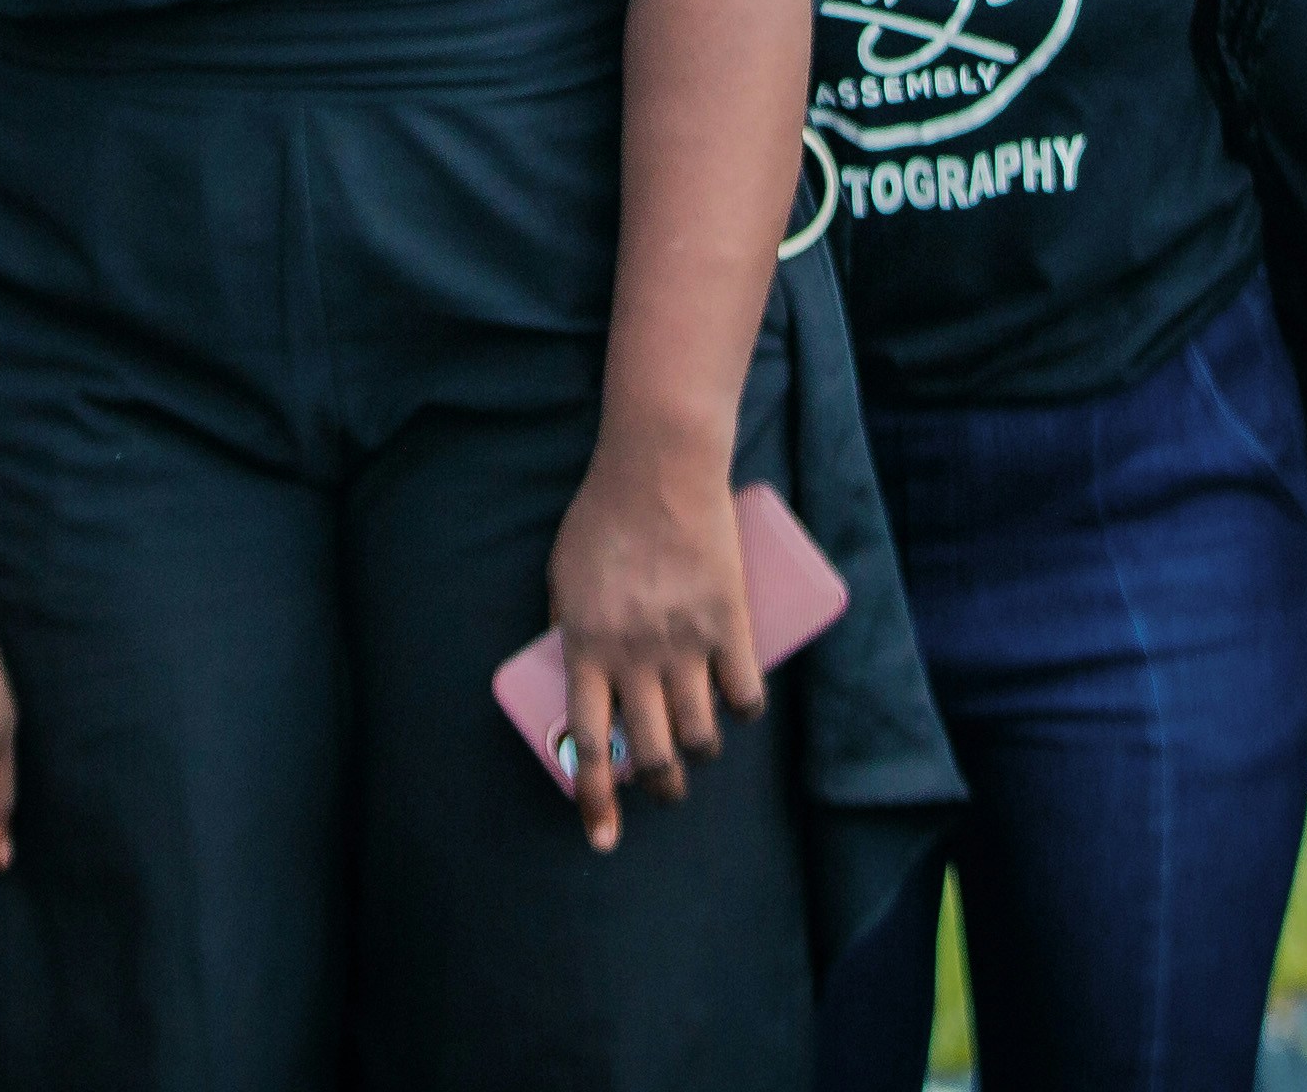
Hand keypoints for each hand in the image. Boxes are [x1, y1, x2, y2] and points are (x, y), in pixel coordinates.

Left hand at [545, 436, 762, 854]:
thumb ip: (569, 623)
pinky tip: (739, 708)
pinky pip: (744, 693)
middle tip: (666, 788)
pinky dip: (743, 711)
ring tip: (700, 747)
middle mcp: (634, 657)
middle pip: (652, 752)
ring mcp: (684, 643)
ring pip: (700, 733)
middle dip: (662, 787)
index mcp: (586, 649)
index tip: (603, 839)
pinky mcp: (728, 622)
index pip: (588, 745)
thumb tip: (580, 669)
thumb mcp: (563, 574)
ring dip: (701, 752)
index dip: (596, 800)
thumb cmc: (601, 515)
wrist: (658, 466)